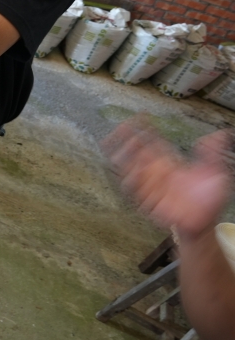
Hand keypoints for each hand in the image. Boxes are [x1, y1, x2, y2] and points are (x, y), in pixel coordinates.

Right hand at [103, 121, 232, 241]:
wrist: (204, 224)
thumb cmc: (209, 200)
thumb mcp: (216, 172)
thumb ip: (213, 153)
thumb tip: (220, 133)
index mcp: (170, 163)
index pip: (153, 142)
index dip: (145, 129)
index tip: (139, 116)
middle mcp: (157, 172)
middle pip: (136, 152)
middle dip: (126, 139)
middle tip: (122, 127)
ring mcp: (151, 186)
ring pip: (131, 168)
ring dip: (124, 158)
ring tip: (120, 148)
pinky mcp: (148, 201)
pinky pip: (134, 190)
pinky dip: (131, 181)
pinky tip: (131, 173)